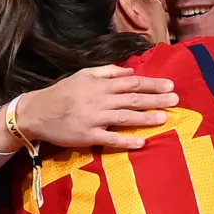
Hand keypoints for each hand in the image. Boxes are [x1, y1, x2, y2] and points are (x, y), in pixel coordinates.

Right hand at [15, 65, 177, 149]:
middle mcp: (100, 100)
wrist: (37, 112)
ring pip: (125, 117)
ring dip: (146, 118)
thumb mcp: (83, 75)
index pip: (132, 83)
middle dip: (156, 99)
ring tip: (165, 118)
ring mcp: (95, 119)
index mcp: (100, 85)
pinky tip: (141, 142)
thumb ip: (107, 71)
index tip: (170, 85)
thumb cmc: (61, 93)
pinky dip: (126, 140)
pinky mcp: (88, 136)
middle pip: (133, 99)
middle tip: (175, 100)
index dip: (152, 83)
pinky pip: (110, 139)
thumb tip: (130, 71)